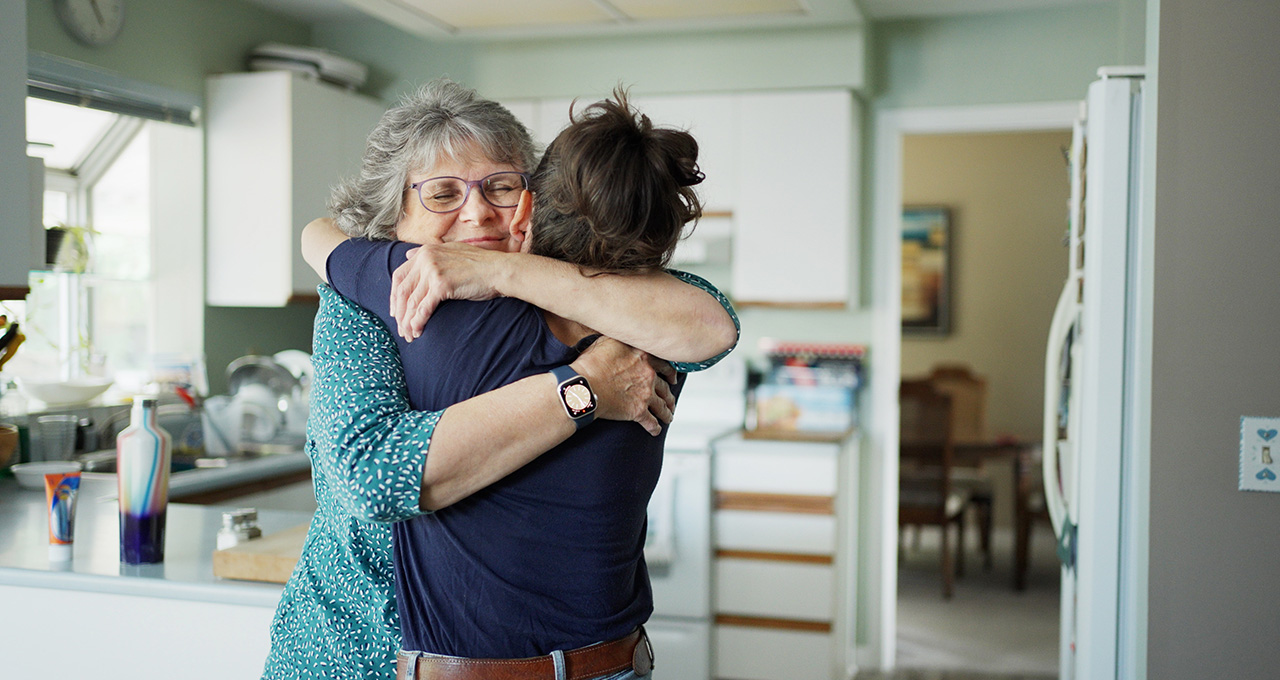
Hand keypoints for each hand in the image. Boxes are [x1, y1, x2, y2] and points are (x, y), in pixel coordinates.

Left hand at [390, 243, 507, 340]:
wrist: (498, 269)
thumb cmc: (479, 264)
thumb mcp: (451, 252)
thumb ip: (428, 254)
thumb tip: (408, 255)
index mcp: (425, 251)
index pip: (399, 276)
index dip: (394, 296)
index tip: (395, 311)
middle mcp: (425, 259)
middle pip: (402, 291)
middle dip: (399, 312)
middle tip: (400, 328)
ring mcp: (433, 271)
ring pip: (411, 302)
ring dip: (407, 321)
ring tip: (409, 335)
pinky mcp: (441, 285)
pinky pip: (423, 308)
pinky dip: (417, 322)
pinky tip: (417, 331)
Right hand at [572, 337, 676, 436]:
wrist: (584, 386)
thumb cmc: (591, 363)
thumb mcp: (607, 341)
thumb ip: (622, 339)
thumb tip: (625, 335)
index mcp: (643, 357)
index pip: (664, 364)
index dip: (670, 372)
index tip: (672, 376)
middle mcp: (649, 375)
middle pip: (665, 387)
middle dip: (669, 394)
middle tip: (671, 399)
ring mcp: (645, 394)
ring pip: (662, 405)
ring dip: (667, 411)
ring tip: (668, 416)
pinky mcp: (638, 411)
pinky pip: (651, 422)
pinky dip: (655, 427)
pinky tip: (656, 430)